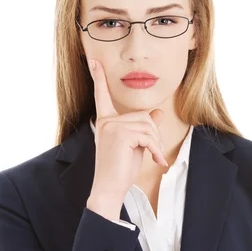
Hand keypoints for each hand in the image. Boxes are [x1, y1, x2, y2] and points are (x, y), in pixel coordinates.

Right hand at [88, 58, 167, 203]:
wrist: (109, 188)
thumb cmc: (120, 170)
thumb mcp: (134, 146)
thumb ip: (143, 128)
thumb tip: (157, 112)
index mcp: (106, 122)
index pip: (102, 96)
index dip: (99, 78)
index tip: (94, 62)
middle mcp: (107, 121)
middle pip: (144, 116)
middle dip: (155, 135)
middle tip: (156, 153)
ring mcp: (112, 126)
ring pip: (148, 126)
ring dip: (157, 144)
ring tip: (155, 158)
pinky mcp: (120, 134)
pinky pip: (148, 136)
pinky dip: (156, 150)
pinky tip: (156, 161)